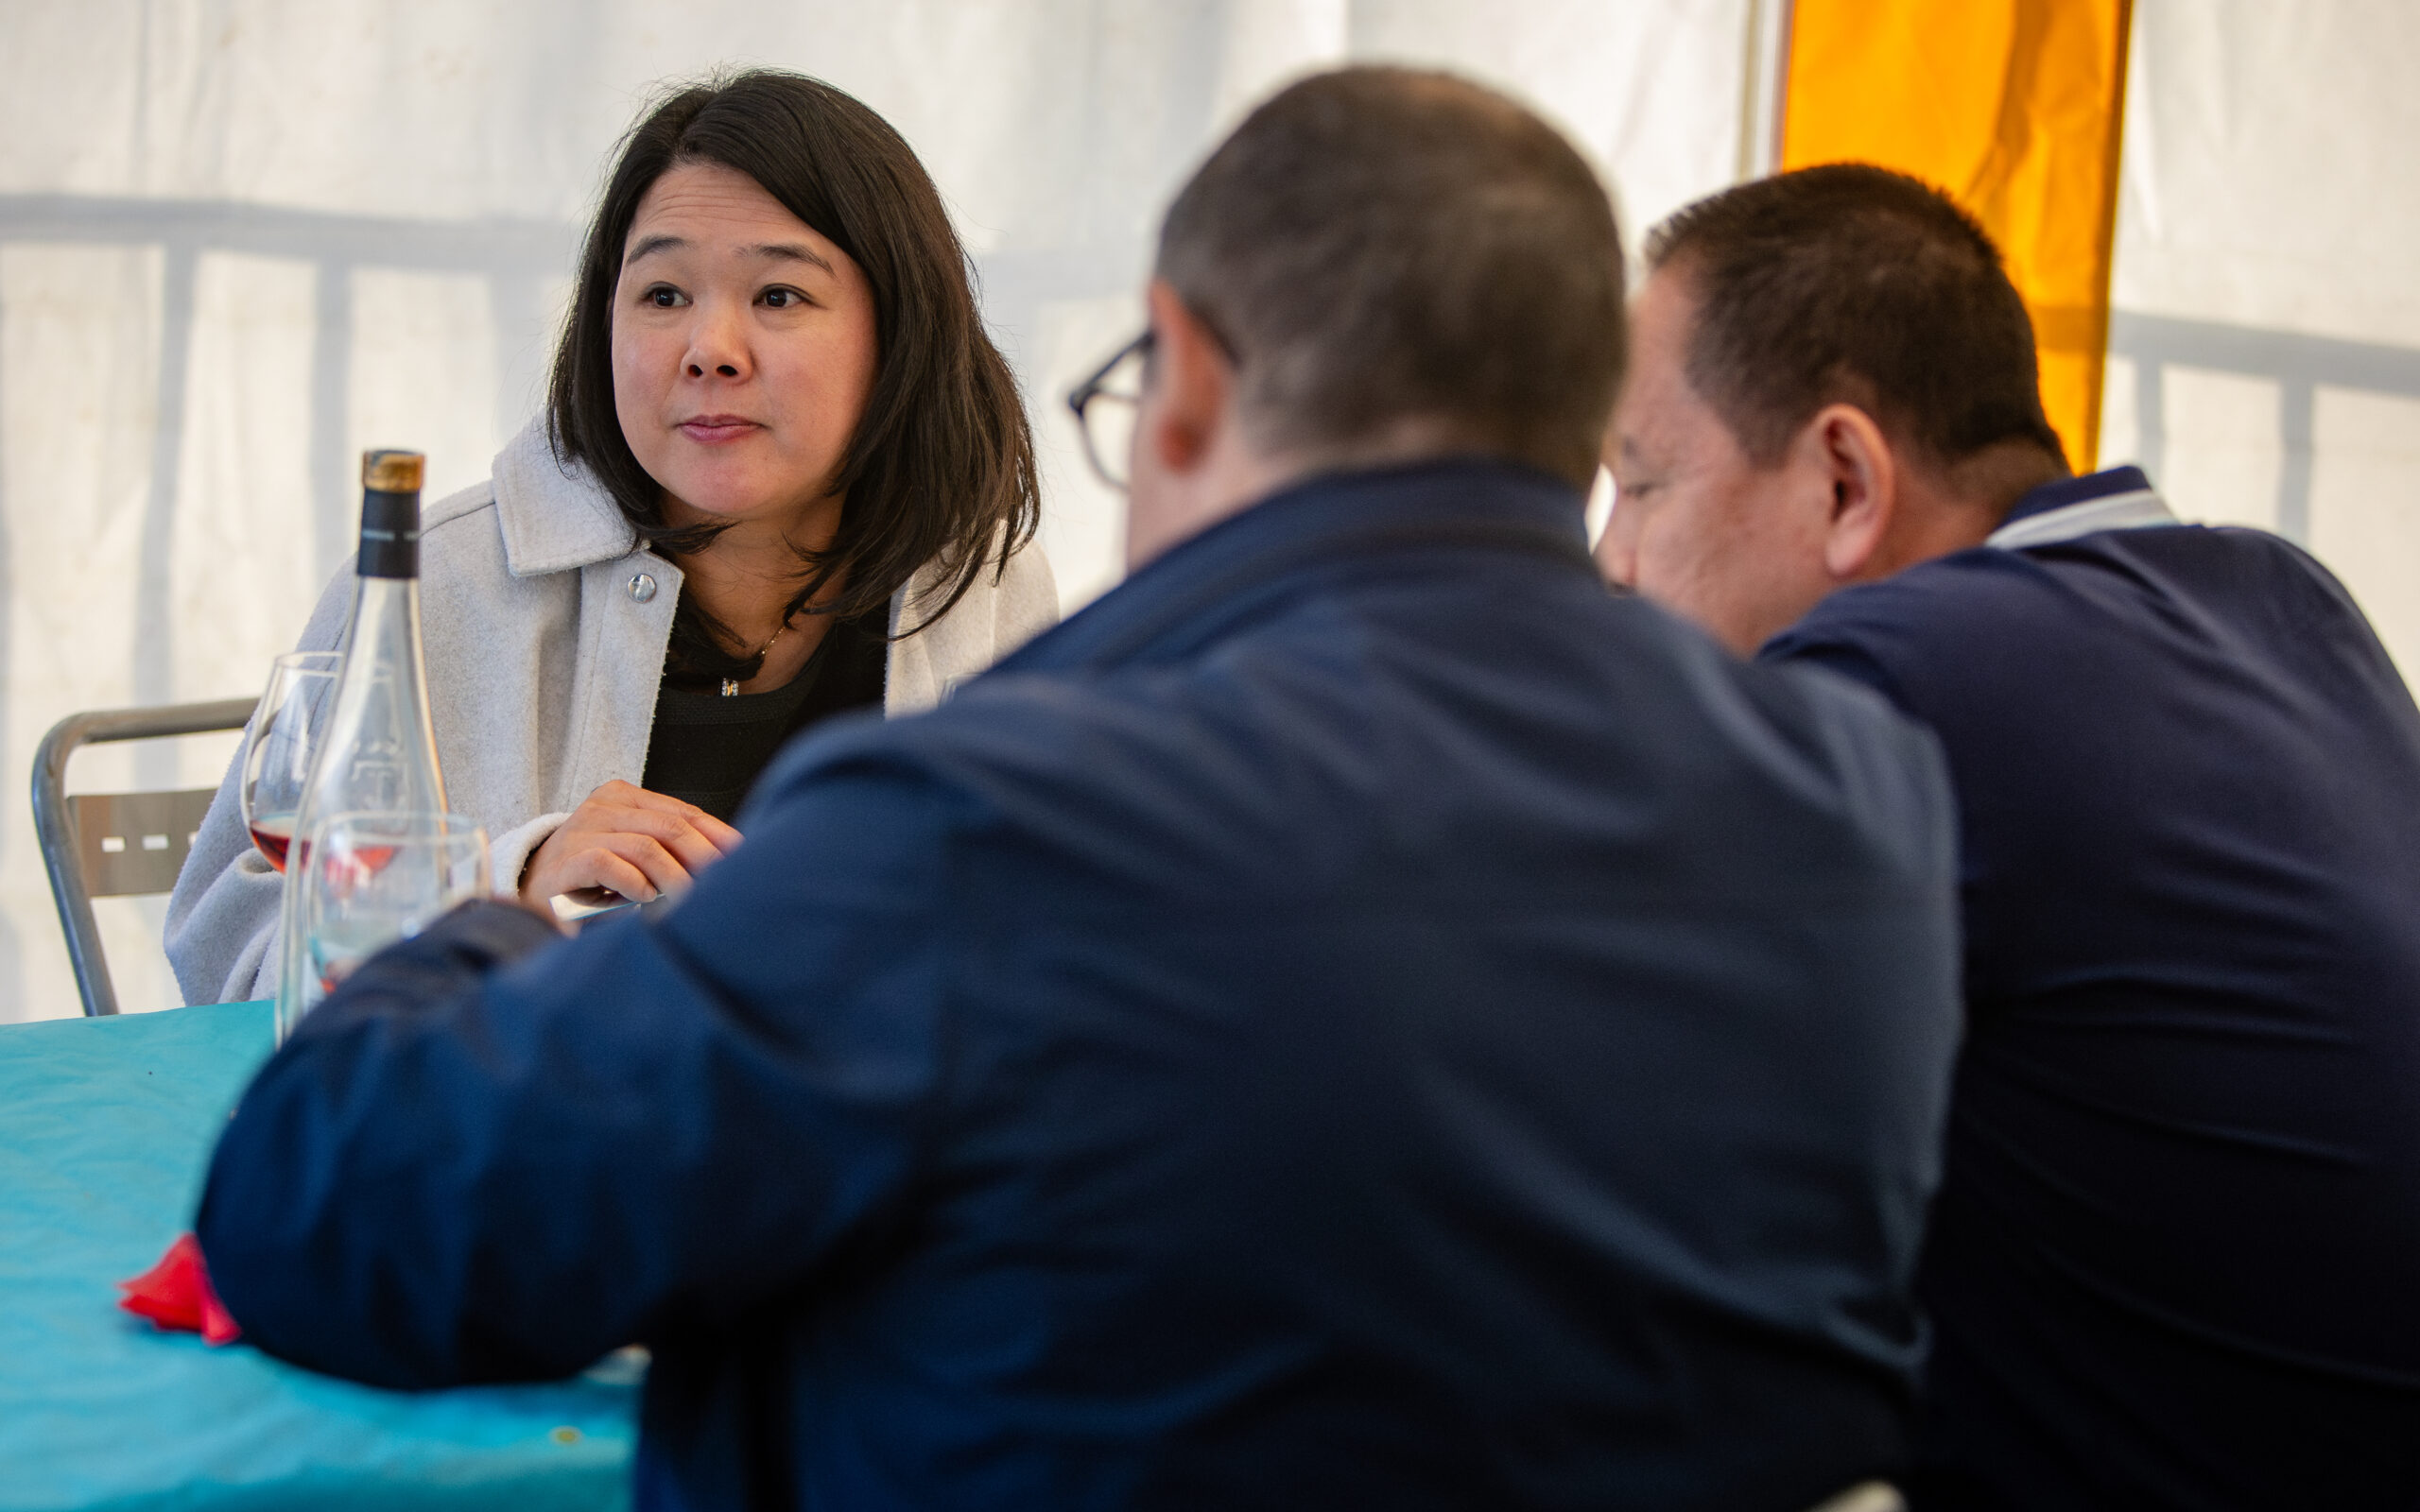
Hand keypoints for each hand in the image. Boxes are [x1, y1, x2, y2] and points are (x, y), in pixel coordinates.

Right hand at [517, 781, 741, 908]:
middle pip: (669, 827)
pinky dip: (635, 883)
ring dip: (673, 877)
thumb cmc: (592, 874)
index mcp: (622, 797)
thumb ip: (668, 847)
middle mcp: (602, 806)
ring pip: (645, 846)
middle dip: (703, 856)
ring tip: (685, 898)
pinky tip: (645, 897)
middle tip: (722, 883)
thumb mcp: (633, 852)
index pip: (682, 812)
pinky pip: (609, 864)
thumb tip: (723, 861)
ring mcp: (581, 831)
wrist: (532, 891)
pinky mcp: (564, 860)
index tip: (743, 855)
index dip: (717, 833)